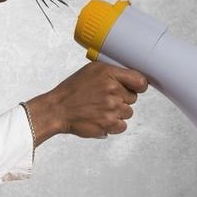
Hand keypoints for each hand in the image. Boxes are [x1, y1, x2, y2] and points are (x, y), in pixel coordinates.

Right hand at [25, 62, 147, 145]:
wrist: (57, 109)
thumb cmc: (72, 91)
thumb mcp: (91, 71)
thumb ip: (111, 73)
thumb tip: (129, 78)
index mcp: (109, 74)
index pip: (140, 81)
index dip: (139, 86)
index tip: (135, 88)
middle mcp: (112, 90)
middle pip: (133, 98)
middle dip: (122, 99)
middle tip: (106, 99)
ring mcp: (112, 108)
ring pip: (128, 112)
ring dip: (117, 112)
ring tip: (101, 109)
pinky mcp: (108, 124)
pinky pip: (122, 126)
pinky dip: (114, 125)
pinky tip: (101, 118)